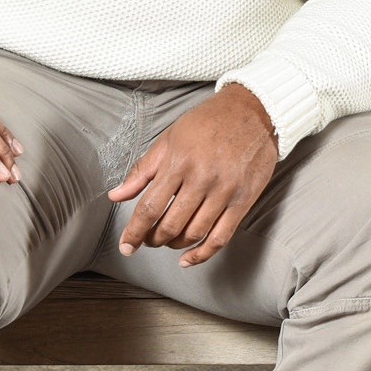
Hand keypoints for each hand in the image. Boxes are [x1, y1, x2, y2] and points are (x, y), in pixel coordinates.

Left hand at [109, 84, 278, 266]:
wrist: (253, 111)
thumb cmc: (209, 122)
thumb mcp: (169, 138)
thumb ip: (142, 170)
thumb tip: (116, 195)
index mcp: (179, 162)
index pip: (150, 207)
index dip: (134, 232)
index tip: (127, 246)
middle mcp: (202, 178)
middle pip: (171, 225)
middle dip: (153, 239)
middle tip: (148, 240)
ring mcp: (225, 191)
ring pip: (194, 233)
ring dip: (175, 244)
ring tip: (168, 241)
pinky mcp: (243, 200)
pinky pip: (221, 237)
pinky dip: (202, 254)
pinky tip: (188, 259)